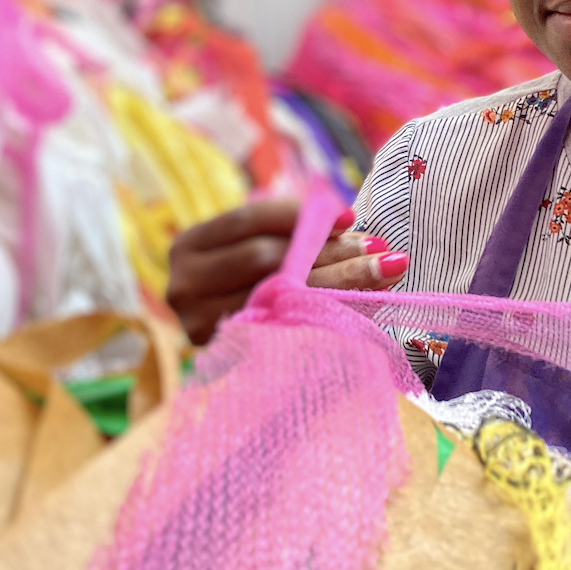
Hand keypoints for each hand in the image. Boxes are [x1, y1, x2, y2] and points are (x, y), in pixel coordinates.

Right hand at [166, 200, 409, 343]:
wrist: (232, 345)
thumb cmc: (249, 282)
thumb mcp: (257, 248)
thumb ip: (293, 231)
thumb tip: (346, 222)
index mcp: (188, 247)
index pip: (248, 220)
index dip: (300, 214)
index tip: (348, 216)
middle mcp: (184, 287)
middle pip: (265, 257)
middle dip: (327, 250)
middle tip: (376, 247)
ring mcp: (201, 326)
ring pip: (281, 294)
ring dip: (339, 280)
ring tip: (385, 270)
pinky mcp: (228, 355)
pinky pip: (286, 328)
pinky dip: (328, 311)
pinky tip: (365, 302)